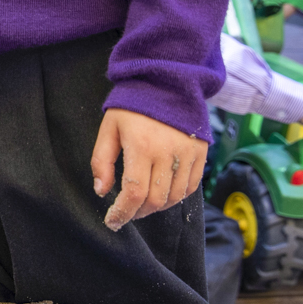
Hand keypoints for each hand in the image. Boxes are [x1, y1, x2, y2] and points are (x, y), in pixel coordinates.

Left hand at [90, 108, 207, 231]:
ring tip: (142, 203)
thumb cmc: (132, 106)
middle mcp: (168, 152)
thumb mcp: (108, 129)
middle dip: (138, 212)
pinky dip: (176, 196)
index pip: (134, 193)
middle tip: (126, 212)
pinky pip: (191, 186)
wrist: (166, 82)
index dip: (122, 213)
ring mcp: (188, 153)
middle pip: (155, 200)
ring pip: (174, 197)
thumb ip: (101, 161)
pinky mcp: (201, 153)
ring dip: (157, 207)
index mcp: (141, 146)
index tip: (113, 221)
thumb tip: (102, 191)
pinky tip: (163, 193)